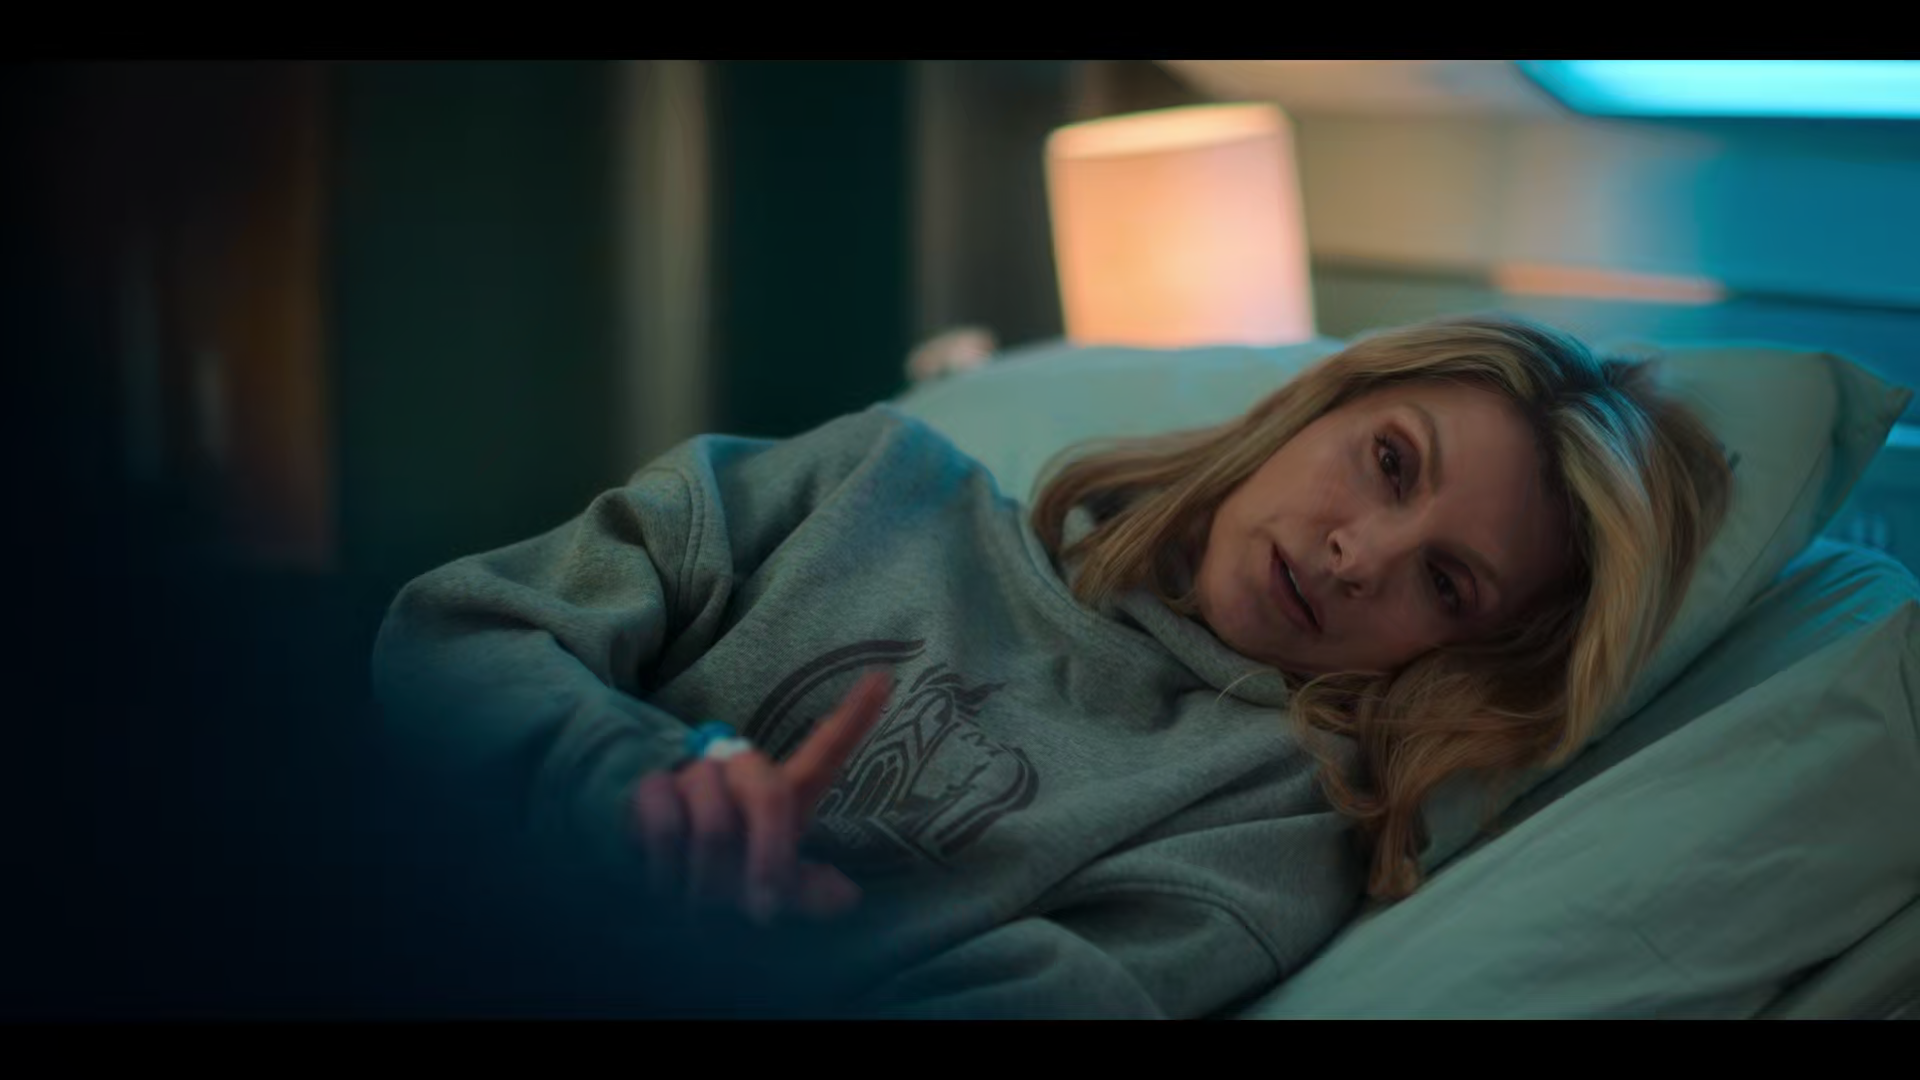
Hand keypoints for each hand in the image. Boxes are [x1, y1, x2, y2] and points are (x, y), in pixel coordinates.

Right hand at [630, 671, 890, 925]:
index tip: (884, 679)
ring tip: (696, 899)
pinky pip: (666, 820)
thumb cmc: (718, 880)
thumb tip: (848, 896)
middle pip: (770, 794)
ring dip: (706, 873)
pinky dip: (667, 863)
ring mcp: (697, 776)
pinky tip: (663, 879)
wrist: (648, 882)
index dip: (854, 718)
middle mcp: (743, 774)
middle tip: (761, 909)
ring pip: (713, 816)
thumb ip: (803, 890)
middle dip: (768, 857)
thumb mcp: (764, 889)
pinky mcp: (650, 786)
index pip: (824, 753)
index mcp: (780, 795)